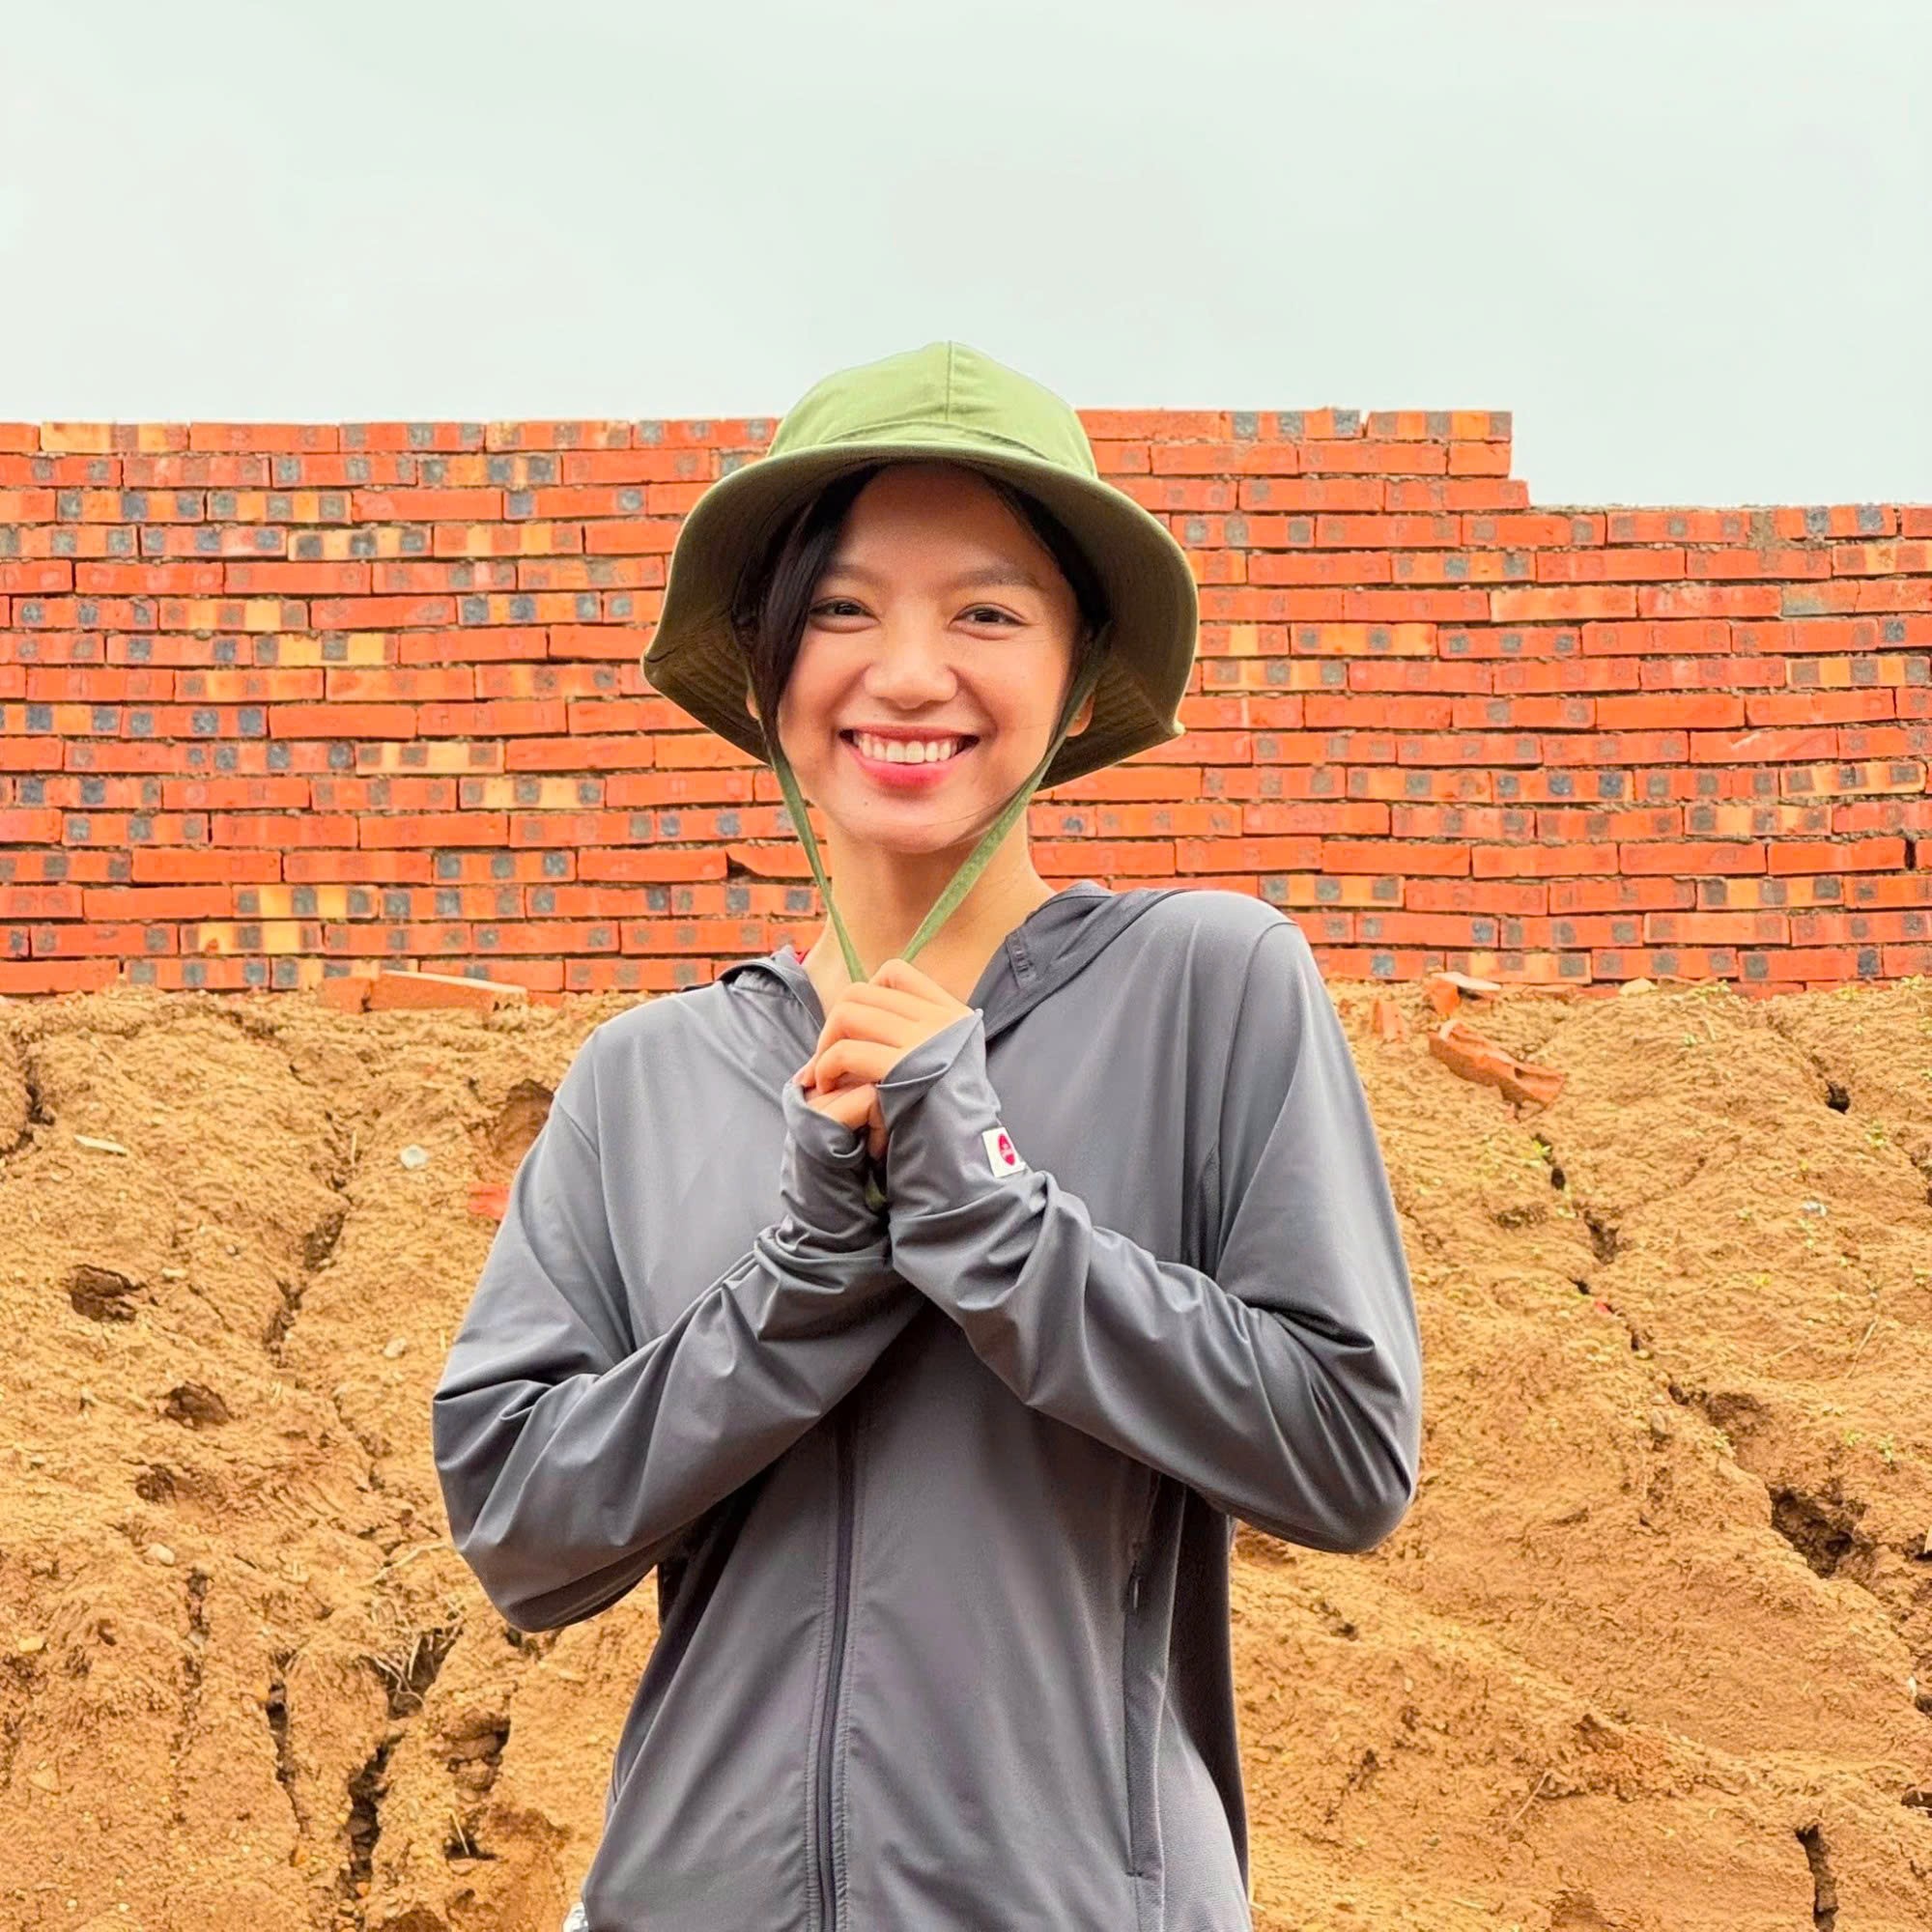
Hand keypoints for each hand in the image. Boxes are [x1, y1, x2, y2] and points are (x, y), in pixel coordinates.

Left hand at [795, 958, 974, 1165]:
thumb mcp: (946, 1066)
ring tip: (823, 1075)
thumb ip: (920, 1037)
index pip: (896, 972)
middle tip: (826, 1058)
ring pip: (847, 1013)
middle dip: (833, 1023)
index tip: (855, 1029)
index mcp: (953, 1014)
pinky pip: (845, 1051)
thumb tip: (872, 1011)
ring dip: (824, 1044)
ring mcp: (924, 1041)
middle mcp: (941, 1020)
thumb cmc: (947, 1121)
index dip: (865, 994)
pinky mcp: (902, 1069)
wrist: (965, 1160)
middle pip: (862, 992)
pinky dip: (826, 1067)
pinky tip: (827, 1086)